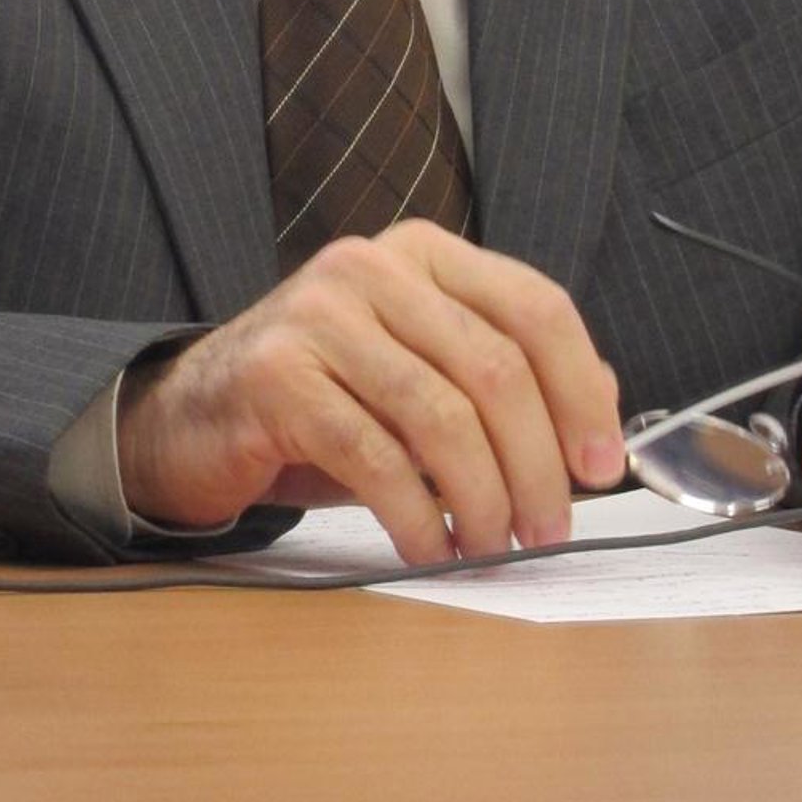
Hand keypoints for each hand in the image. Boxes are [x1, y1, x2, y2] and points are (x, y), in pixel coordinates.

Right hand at [114, 221, 624, 565]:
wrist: (197, 415)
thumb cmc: (327, 400)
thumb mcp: (422, 374)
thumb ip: (506, 376)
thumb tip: (605, 406)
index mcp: (422, 253)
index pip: (534, 306)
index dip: (582, 390)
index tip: (602, 465)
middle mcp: (373, 266)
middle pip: (495, 368)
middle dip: (538, 465)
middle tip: (548, 531)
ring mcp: (319, 314)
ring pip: (440, 415)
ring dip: (483, 499)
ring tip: (492, 547)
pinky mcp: (277, 375)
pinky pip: (375, 456)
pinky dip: (418, 516)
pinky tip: (431, 548)